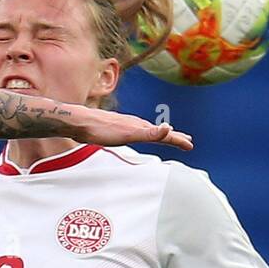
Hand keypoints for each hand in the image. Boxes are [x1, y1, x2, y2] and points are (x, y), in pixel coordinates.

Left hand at [69, 104, 193, 150]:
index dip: (177, 140)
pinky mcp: (113, 127)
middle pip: (158, 130)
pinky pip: (134, 131)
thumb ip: (148, 134)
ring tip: (164, 136)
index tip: (190, 145)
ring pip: (146, 130)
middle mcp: (133, 123)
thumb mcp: (127, 134)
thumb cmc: (101, 130)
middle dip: (172, 136)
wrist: (78, 122)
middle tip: (186, 140)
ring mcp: (123, 124)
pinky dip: (143, 134)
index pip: (163, 134)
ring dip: (158, 134)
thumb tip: (169, 128)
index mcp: (139, 126)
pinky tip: (136, 135)